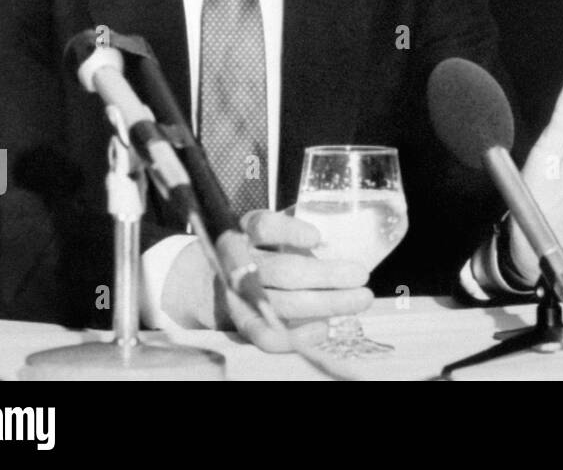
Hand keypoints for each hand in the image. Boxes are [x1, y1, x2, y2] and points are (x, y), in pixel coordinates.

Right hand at [162, 209, 372, 352]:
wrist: (201, 281)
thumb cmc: (251, 250)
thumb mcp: (265, 232)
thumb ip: (293, 235)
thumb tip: (334, 245)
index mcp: (245, 230)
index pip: (264, 226)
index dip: (291, 232)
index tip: (318, 238)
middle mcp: (238, 262)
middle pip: (283, 270)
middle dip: (326, 274)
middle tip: (362, 274)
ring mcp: (237, 295)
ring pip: (282, 303)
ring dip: (326, 303)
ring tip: (361, 299)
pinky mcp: (239, 323)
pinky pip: (266, 336)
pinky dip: (296, 336)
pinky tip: (323, 329)